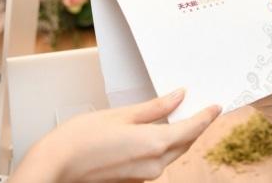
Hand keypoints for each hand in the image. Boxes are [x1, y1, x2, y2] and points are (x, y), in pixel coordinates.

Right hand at [12, 89, 220, 182]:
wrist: (55, 167)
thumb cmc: (80, 139)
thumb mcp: (122, 114)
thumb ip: (155, 107)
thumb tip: (178, 97)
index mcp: (156, 144)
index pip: (192, 129)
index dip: (207, 116)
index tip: (217, 107)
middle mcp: (155, 164)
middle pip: (185, 142)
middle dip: (196, 126)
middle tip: (203, 108)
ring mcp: (144, 175)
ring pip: (172, 152)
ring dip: (180, 135)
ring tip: (181, 116)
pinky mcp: (133, 179)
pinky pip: (157, 160)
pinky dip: (163, 145)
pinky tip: (156, 132)